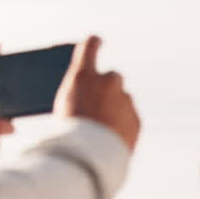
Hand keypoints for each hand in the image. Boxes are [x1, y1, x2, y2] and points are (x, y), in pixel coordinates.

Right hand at [53, 35, 139, 150]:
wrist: (90, 157)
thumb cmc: (68, 133)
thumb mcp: (64, 107)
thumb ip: (80, 94)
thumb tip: (90, 95)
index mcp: (83, 75)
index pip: (90, 46)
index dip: (93, 43)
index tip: (98, 41)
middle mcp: (108, 81)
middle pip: (111, 77)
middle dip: (106, 88)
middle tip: (97, 105)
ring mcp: (125, 100)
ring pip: (121, 101)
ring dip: (114, 111)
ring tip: (100, 131)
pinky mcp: (136, 119)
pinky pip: (128, 119)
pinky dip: (121, 127)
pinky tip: (109, 140)